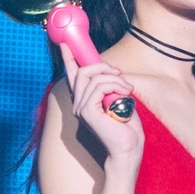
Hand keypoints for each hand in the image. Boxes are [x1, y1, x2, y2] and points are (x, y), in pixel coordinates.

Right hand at [60, 44, 143, 168]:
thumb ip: (111, 87)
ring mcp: (81, 108)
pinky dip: (115, 85)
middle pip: (82, 71)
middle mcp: (79, 104)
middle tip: (119, 74)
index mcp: (85, 101)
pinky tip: (126, 93)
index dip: (68, 59)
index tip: (66, 44)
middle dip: (102, 66)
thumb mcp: (120, 100)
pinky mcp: (87, 111)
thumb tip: (111, 71)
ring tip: (129, 89)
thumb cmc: (127, 129)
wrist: (128, 149)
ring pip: (92, 77)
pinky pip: (99, 86)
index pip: (72, 77)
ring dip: (115, 78)